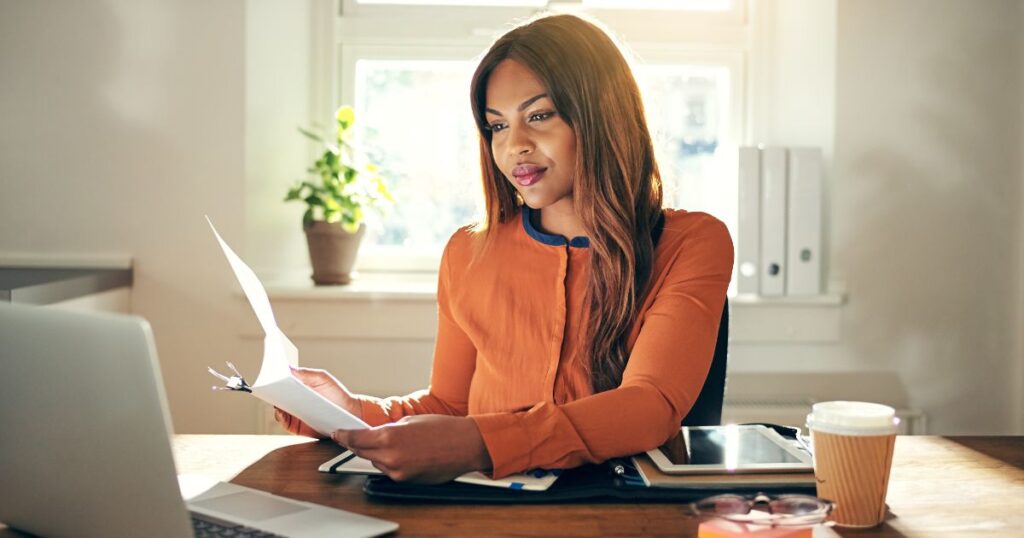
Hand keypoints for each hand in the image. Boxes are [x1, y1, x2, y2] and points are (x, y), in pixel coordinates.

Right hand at [274, 366, 361, 438]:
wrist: (348, 413)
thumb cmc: (336, 394)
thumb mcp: (322, 379)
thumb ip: (306, 373)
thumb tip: (288, 368)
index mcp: (298, 386)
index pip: (282, 381)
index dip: (275, 378)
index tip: (271, 374)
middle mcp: (293, 399)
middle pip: (277, 394)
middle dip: (272, 390)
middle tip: (270, 386)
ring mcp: (293, 413)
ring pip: (277, 408)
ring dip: (275, 403)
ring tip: (276, 398)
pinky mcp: (295, 426)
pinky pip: (283, 422)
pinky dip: (280, 417)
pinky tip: (281, 412)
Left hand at [332, 415, 492, 483]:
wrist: (466, 445)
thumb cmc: (443, 429)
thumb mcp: (410, 421)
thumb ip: (389, 428)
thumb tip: (375, 434)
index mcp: (389, 436)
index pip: (356, 439)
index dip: (343, 436)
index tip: (338, 433)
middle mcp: (391, 456)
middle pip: (362, 452)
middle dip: (357, 444)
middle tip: (354, 437)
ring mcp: (398, 471)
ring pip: (376, 462)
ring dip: (377, 453)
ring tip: (394, 443)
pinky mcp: (406, 480)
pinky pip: (389, 470)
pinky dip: (390, 462)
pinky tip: (403, 453)